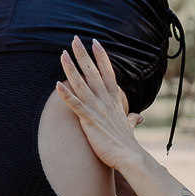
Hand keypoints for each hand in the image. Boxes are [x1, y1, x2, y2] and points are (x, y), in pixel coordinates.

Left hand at [56, 38, 142, 171]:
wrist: (129, 157)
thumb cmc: (127, 144)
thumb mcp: (130, 126)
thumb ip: (131, 119)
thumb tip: (138, 118)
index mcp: (114, 100)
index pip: (108, 72)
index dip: (101, 57)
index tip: (95, 42)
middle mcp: (105, 100)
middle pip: (93, 72)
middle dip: (83, 55)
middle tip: (75, 38)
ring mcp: (97, 109)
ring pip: (81, 84)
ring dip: (71, 69)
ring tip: (62, 54)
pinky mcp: (89, 121)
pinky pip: (75, 105)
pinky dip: (66, 95)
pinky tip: (56, 85)